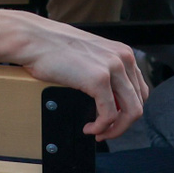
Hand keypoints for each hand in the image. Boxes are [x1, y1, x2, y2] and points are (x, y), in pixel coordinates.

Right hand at [9, 15, 148, 140]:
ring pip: (130, 112)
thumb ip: (104, 71)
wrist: (34, 39)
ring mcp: (113, 68)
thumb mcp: (89, 56)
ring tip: (99, 133)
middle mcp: (123, 58)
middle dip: (123, 124)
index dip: (127, 111)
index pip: (139, 91)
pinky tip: (89, 128)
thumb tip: (109, 98)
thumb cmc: (52, 47)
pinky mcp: (99, 79)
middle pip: (138, 104)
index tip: (113, 120)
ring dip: (115, 130)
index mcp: (122, 53)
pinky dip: (101, 127)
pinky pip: (109, 115)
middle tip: (105, 132)